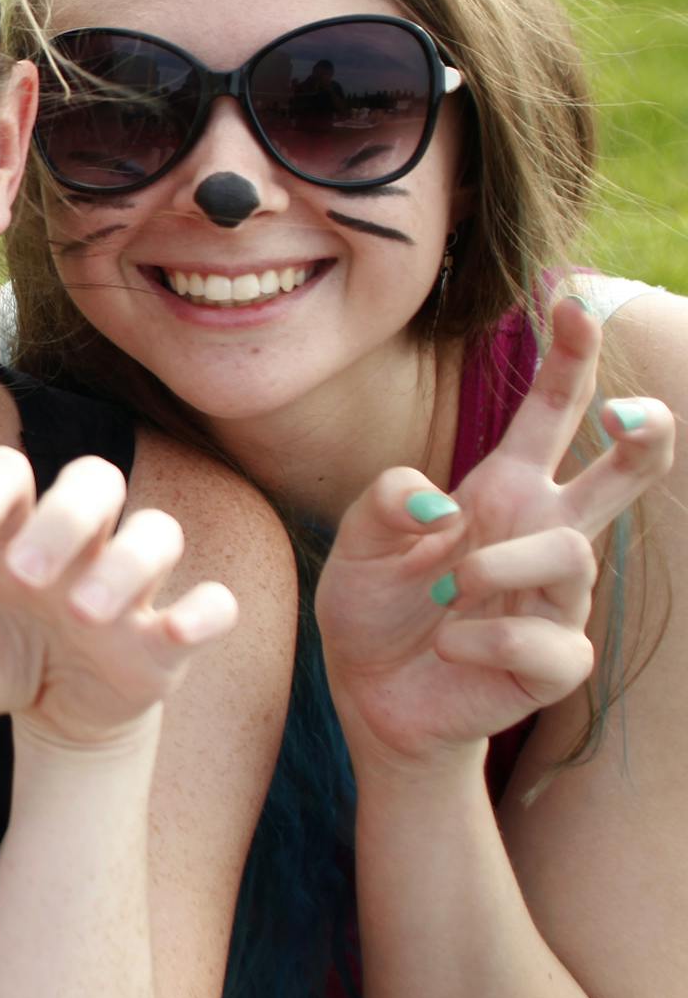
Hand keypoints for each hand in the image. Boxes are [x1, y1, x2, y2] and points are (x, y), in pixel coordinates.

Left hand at [0, 449, 235, 760]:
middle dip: (63, 519)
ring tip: (80, 613)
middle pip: (94, 480)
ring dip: (124, 565)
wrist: (58, 708)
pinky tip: (175, 633)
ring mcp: (130, 584)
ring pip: (157, 532)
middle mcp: (78, 543)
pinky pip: (215, 603)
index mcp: (12, 530)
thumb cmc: (0, 658)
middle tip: (24, 574)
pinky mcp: (169, 635)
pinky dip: (205, 612)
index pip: (2, 473)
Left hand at [317, 297, 674, 765]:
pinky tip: (451, 645)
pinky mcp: (557, 660)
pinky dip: (488, 637)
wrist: (373, 697)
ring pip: (572, 556)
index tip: (573, 300)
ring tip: (447, 586)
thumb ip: (385, 503)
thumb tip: (442, 503)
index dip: (570, 357)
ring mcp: (558, 598)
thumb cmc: (375, 608)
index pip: (550, 413)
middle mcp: (542, 533)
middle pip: (622, 472)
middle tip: (632, 415)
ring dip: (500, 565)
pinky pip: (548, 639)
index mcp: (503, 489)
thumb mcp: (356, 544)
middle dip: (641, 435)